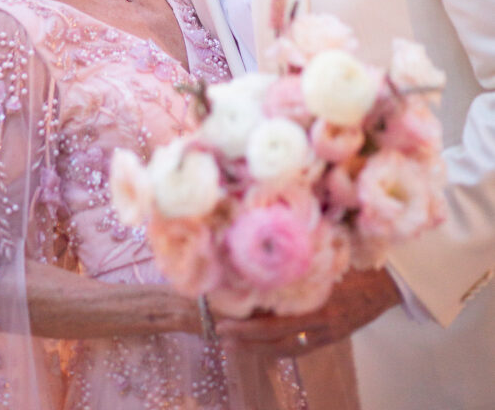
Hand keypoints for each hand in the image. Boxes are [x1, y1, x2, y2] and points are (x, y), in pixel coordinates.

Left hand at [214, 267, 401, 357]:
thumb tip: (261, 263)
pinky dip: (278, 348)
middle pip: (278, 341)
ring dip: (258, 348)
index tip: (222, 322)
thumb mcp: (326, 260)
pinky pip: (300, 348)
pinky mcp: (332, 337)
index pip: (276, 325)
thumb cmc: (357, 261)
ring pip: (287, 349)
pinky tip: (262, 345)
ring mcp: (329, 335)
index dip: (248, 328)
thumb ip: (298, 267)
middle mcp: (322, 326)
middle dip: (247, 341)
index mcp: (319, 307)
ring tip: (234, 344)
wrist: (390, 280)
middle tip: (220, 335)